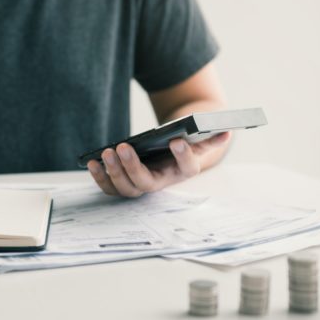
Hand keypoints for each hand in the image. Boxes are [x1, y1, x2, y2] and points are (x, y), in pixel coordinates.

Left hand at [86, 132, 230, 196]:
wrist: (168, 154)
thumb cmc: (182, 145)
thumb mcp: (198, 141)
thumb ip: (210, 138)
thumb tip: (228, 131)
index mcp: (183, 171)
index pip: (187, 167)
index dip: (183, 156)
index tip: (177, 140)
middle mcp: (162, 182)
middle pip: (146, 183)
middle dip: (132, 166)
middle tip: (122, 146)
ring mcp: (140, 186)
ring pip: (126, 188)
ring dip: (114, 172)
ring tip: (107, 151)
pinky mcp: (124, 184)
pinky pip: (110, 187)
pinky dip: (100, 177)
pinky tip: (92, 161)